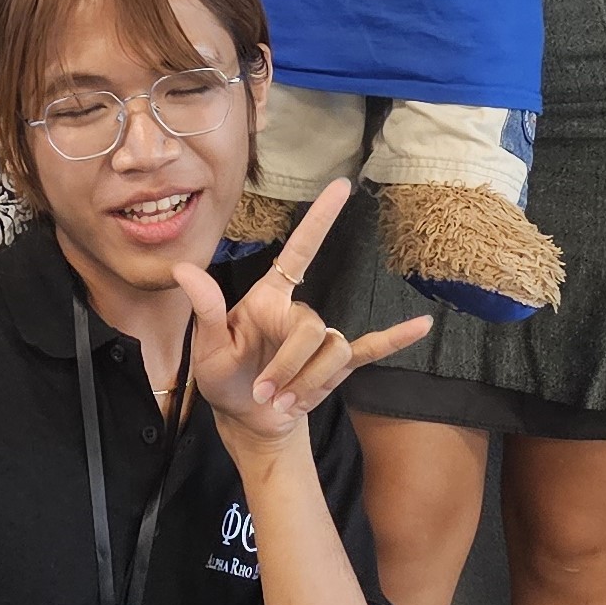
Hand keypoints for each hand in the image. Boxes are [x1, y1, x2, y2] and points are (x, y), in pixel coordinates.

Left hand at [170, 180, 429, 447]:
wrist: (248, 418)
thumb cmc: (223, 377)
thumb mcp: (207, 345)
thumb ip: (205, 307)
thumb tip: (182, 269)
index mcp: (270, 298)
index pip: (300, 250)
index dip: (320, 219)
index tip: (340, 186)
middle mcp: (299, 311)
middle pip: (313, 330)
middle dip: (289, 367)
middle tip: (263, 392)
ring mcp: (321, 338)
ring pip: (334, 352)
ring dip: (307, 383)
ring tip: (282, 401)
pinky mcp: (336, 366)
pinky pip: (371, 349)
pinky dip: (396, 339)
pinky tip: (422, 326)